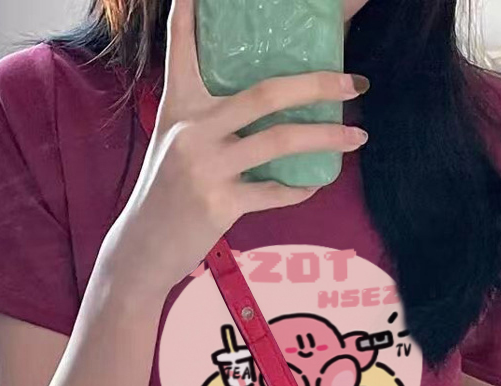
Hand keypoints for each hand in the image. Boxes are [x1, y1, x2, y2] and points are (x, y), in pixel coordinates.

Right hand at [100, 0, 369, 297]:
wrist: (143, 248)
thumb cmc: (163, 195)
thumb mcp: (174, 146)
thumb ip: (206, 122)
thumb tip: (261, 108)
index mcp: (179, 108)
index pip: (182, 50)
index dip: (188, 15)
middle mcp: (191, 130)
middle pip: (264, 93)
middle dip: (318, 84)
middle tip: (354, 84)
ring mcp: (205, 166)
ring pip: (279, 140)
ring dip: (327, 137)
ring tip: (357, 137)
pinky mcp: (219, 203)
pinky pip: (274, 191)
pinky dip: (300, 188)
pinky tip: (316, 183)